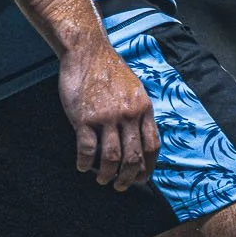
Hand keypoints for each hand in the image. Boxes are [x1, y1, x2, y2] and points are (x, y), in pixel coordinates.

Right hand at [59, 38, 159, 189]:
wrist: (88, 51)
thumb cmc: (110, 70)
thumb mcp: (135, 89)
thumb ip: (139, 112)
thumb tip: (141, 138)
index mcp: (144, 108)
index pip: (152, 146)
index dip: (148, 166)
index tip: (141, 178)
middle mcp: (128, 114)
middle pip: (134, 157)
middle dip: (128, 178)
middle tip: (121, 186)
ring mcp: (107, 117)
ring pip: (112, 158)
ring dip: (107, 175)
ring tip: (102, 180)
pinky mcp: (85, 118)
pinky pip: (87, 149)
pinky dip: (85, 163)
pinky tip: (83, 166)